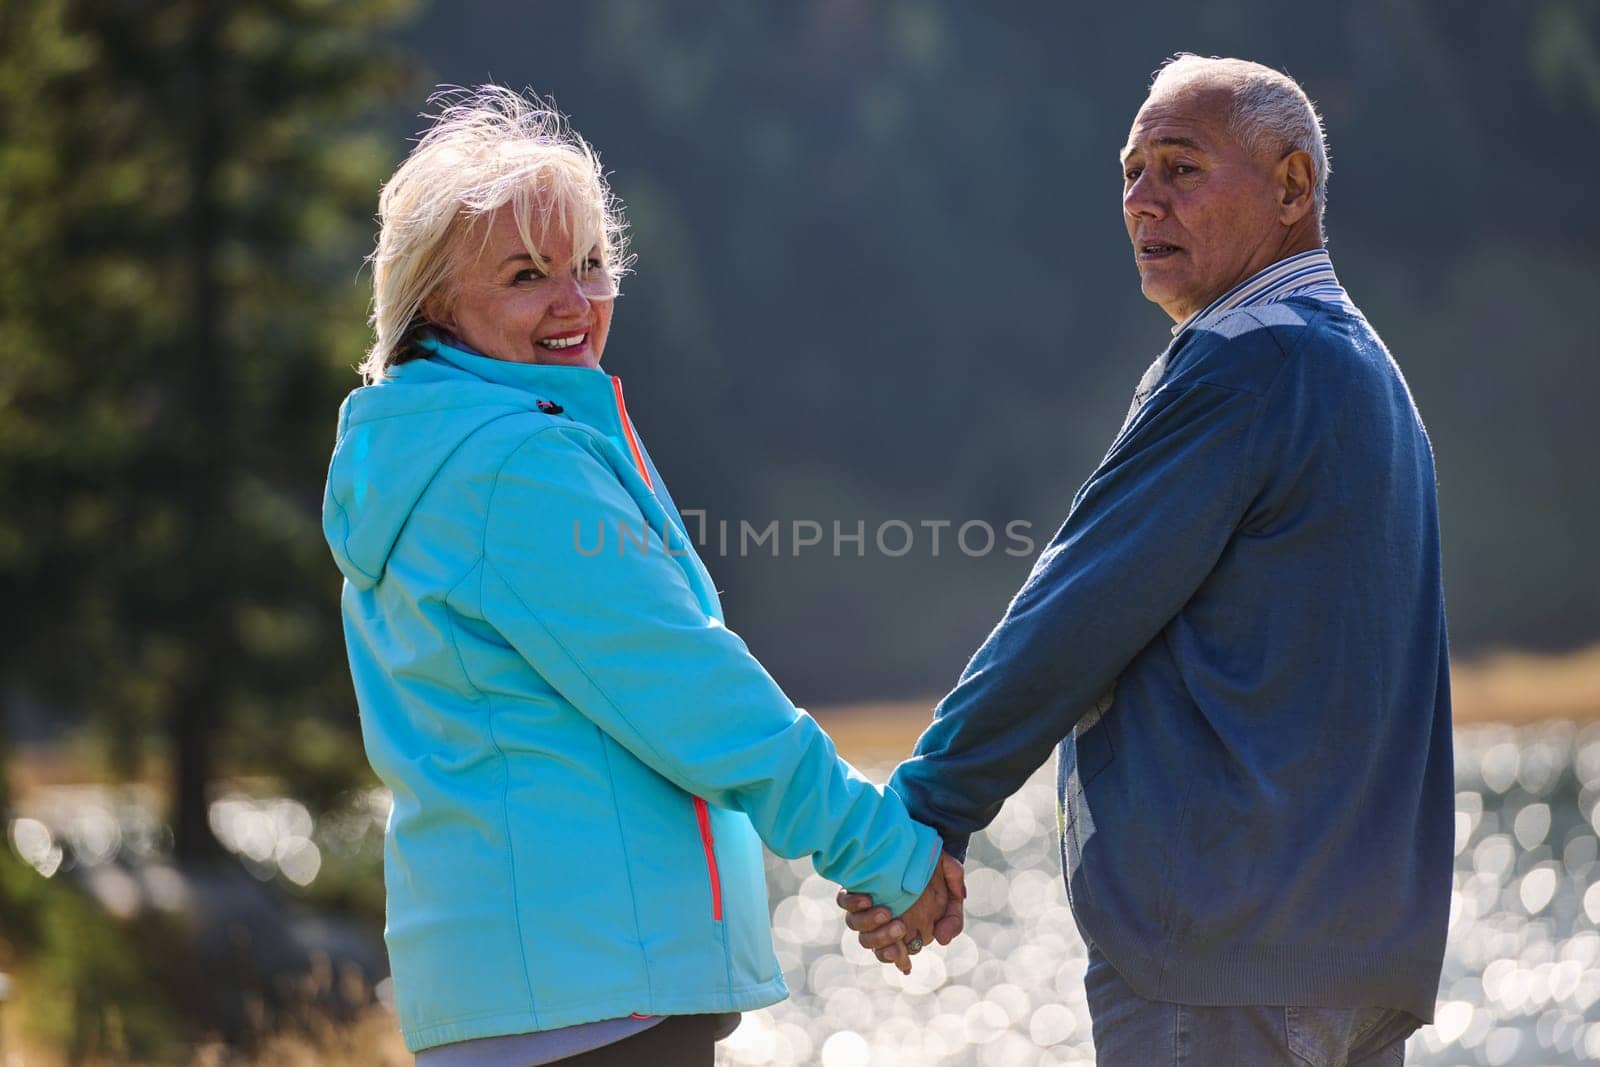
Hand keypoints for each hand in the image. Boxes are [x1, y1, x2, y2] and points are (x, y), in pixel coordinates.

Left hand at [836, 851, 965, 972]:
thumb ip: (953, 918)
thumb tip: (943, 940)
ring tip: (886, 911)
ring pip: (857, 926)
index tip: (903, 958)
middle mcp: (879, 918)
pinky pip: (844, 902)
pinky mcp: (854, 886)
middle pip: (871, 942)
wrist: (924, 839)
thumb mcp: (952, 894)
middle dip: (884, 939)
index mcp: (900, 926)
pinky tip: (867, 898)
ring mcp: (865, 904)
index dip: (895, 958)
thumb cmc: (938, 871)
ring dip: (871, 924)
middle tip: (900, 926)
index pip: (892, 952)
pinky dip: (854, 904)